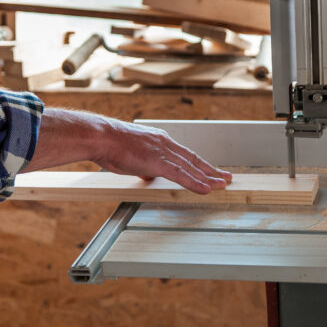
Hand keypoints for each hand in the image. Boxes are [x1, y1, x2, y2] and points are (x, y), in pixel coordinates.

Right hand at [93, 119, 231, 193]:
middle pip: (193, 159)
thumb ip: (144, 165)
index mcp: (159, 140)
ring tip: (222, 184)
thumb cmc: (111, 145)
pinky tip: (206, 189)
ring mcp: (162, 151)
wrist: (101, 137)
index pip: (184, 154)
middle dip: (210, 170)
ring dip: (208, 177)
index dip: (199, 164)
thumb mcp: (131, 156)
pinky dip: (194, 182)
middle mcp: (165, 143)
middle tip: (225, 177)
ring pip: (191, 166)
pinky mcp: (156, 161)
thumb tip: (149, 175)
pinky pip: (180, 174)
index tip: (210, 170)